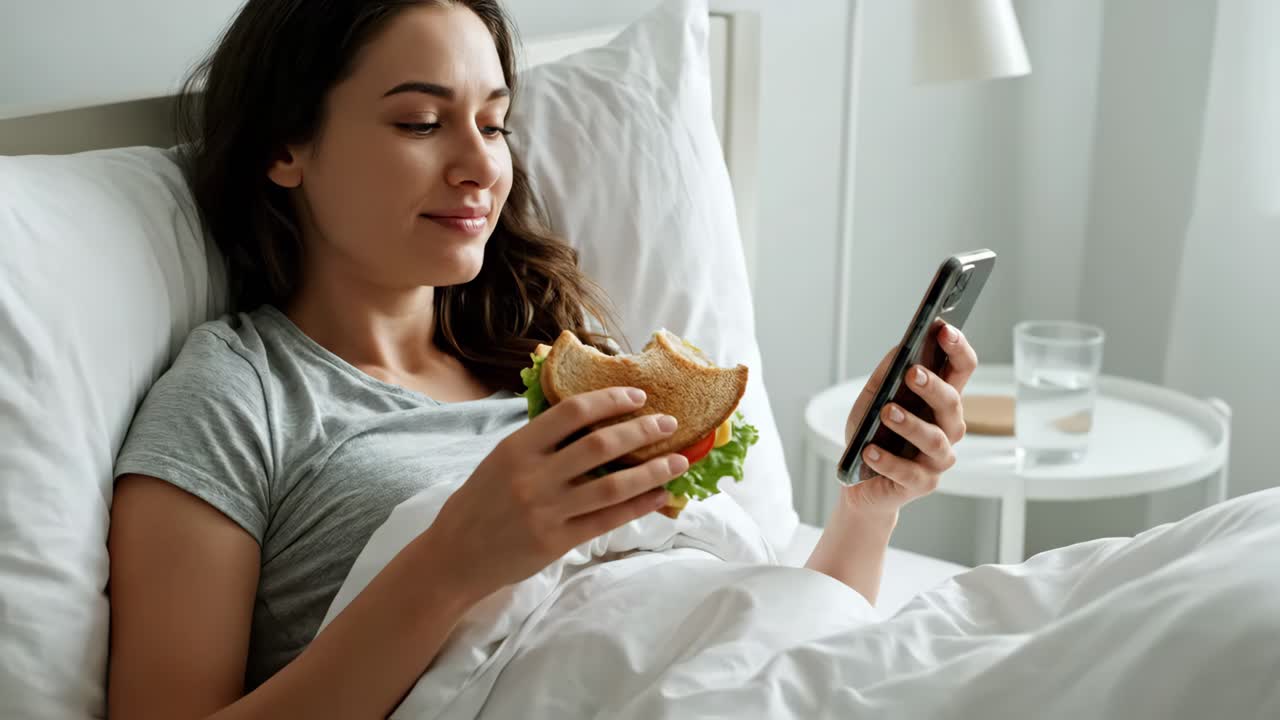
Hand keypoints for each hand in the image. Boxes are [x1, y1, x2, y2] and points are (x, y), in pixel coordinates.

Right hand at [428, 387, 687, 601]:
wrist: (456, 555)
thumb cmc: (480, 502)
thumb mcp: (501, 459)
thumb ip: (540, 440)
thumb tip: (591, 416)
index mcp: (518, 447)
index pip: (572, 412)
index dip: (610, 400)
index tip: (638, 396)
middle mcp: (533, 476)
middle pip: (600, 445)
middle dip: (642, 431)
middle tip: (668, 423)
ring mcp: (547, 510)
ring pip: (613, 485)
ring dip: (652, 471)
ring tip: (679, 461)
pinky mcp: (557, 541)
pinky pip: (608, 520)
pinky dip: (639, 506)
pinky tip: (660, 496)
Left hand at [840, 323, 977, 517]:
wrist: (859, 482)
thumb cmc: (872, 435)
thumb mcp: (873, 398)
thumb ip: (887, 374)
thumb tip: (902, 348)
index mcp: (940, 401)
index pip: (961, 369)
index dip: (958, 348)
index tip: (944, 329)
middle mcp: (947, 428)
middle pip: (952, 402)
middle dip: (933, 386)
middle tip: (912, 373)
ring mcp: (938, 458)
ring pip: (935, 439)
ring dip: (910, 424)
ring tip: (886, 412)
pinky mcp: (923, 483)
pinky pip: (908, 472)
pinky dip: (887, 460)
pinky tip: (869, 451)